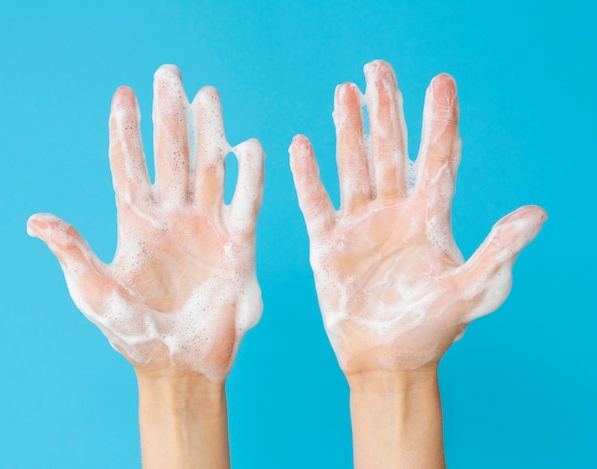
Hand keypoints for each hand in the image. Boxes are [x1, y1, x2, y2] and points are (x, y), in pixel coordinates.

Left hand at [28, 65, 264, 380]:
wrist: (181, 364)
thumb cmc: (134, 334)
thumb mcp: (96, 294)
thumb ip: (73, 255)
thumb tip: (35, 221)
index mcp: (136, 225)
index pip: (128, 167)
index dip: (125, 131)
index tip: (123, 94)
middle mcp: (173, 218)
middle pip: (170, 156)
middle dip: (168, 116)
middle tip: (169, 74)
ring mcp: (207, 228)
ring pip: (209, 170)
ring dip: (208, 133)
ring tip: (207, 95)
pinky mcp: (238, 246)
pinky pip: (245, 205)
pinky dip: (249, 178)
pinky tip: (249, 147)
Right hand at [290, 60, 545, 375]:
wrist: (386, 360)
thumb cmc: (432, 330)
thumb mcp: (473, 292)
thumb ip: (498, 252)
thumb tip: (537, 213)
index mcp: (430, 219)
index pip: (436, 160)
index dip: (438, 122)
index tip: (440, 83)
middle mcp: (394, 213)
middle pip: (390, 151)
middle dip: (386, 110)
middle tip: (379, 68)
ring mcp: (359, 225)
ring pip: (353, 167)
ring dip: (348, 130)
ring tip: (344, 92)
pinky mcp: (328, 244)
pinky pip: (315, 202)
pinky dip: (307, 175)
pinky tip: (301, 145)